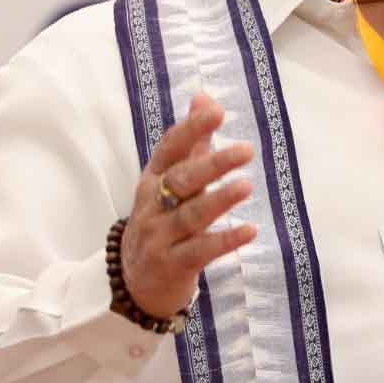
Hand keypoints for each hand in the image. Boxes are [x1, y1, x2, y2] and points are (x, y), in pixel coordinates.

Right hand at [121, 93, 257, 316]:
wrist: (134, 285)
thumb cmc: (161, 222)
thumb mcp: (170, 182)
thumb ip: (191, 143)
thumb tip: (204, 97)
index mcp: (153, 180)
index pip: (169, 149)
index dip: (191, 129)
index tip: (216, 110)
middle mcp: (152, 206)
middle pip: (180, 180)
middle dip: (212, 164)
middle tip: (246, 150)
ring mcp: (159, 237)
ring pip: (189, 216)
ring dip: (219, 200)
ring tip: (246, 186)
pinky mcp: (172, 266)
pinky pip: (199, 251)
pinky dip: (224, 241)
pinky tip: (249, 231)